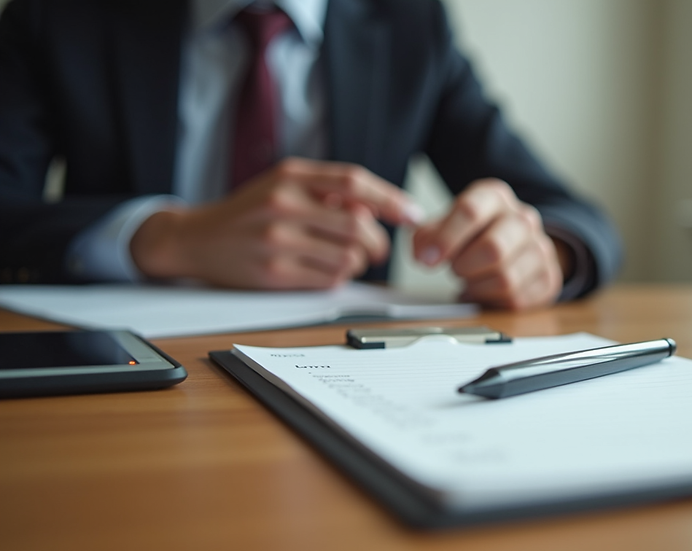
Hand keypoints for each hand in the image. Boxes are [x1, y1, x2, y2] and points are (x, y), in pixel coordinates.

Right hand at [130, 158, 421, 288]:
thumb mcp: (284, 183)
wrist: (196, 239)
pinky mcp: (274, 273)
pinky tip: (325, 270)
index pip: (354, 182)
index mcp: (292, 176)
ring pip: (349, 256)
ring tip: (347, 259)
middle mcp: (284, 203)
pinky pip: (330, 279)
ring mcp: (278, 240)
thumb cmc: (250, 211)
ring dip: (359, 263)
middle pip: (359, 226)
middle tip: (377, 250)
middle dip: (378, 243)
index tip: (413, 215)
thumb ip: (327, 188)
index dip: (390, 199)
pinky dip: (338, 277)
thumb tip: (381, 207)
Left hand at [412, 179, 567, 309]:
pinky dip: (492, 300)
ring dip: (477, 286)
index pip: (470, 211)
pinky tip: (485, 290)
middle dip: (464, 266)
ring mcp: (540, 247)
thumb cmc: (474, 234)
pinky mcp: (548, 276)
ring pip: (505, 278)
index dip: (445, 239)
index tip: (427, 259)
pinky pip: (516, 298)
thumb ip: (427, 237)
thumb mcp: (445, 226)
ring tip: (470, 279)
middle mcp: (523, 218)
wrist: (514, 244)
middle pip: (493, 248)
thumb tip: (424, 254)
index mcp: (495, 197)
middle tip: (454, 269)